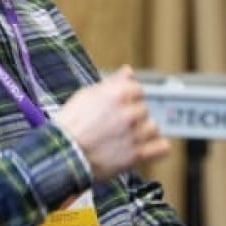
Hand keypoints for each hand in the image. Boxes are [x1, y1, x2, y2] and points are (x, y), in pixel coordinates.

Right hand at [55, 66, 170, 182]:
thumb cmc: (70, 125)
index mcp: (119, 93)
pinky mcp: (137, 154)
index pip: (138, 91)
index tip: (117, 110)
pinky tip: (144, 149)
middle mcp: (130, 112)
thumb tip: (128, 71)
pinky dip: (155, 149)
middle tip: (115, 128)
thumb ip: (113, 82)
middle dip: (133, 118)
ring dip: (143, 133)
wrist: (63, 155)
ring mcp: (135, 134)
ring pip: (153, 128)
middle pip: (144, 111)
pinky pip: (162, 148)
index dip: (127, 100)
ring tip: (125, 140)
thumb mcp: (87, 95)